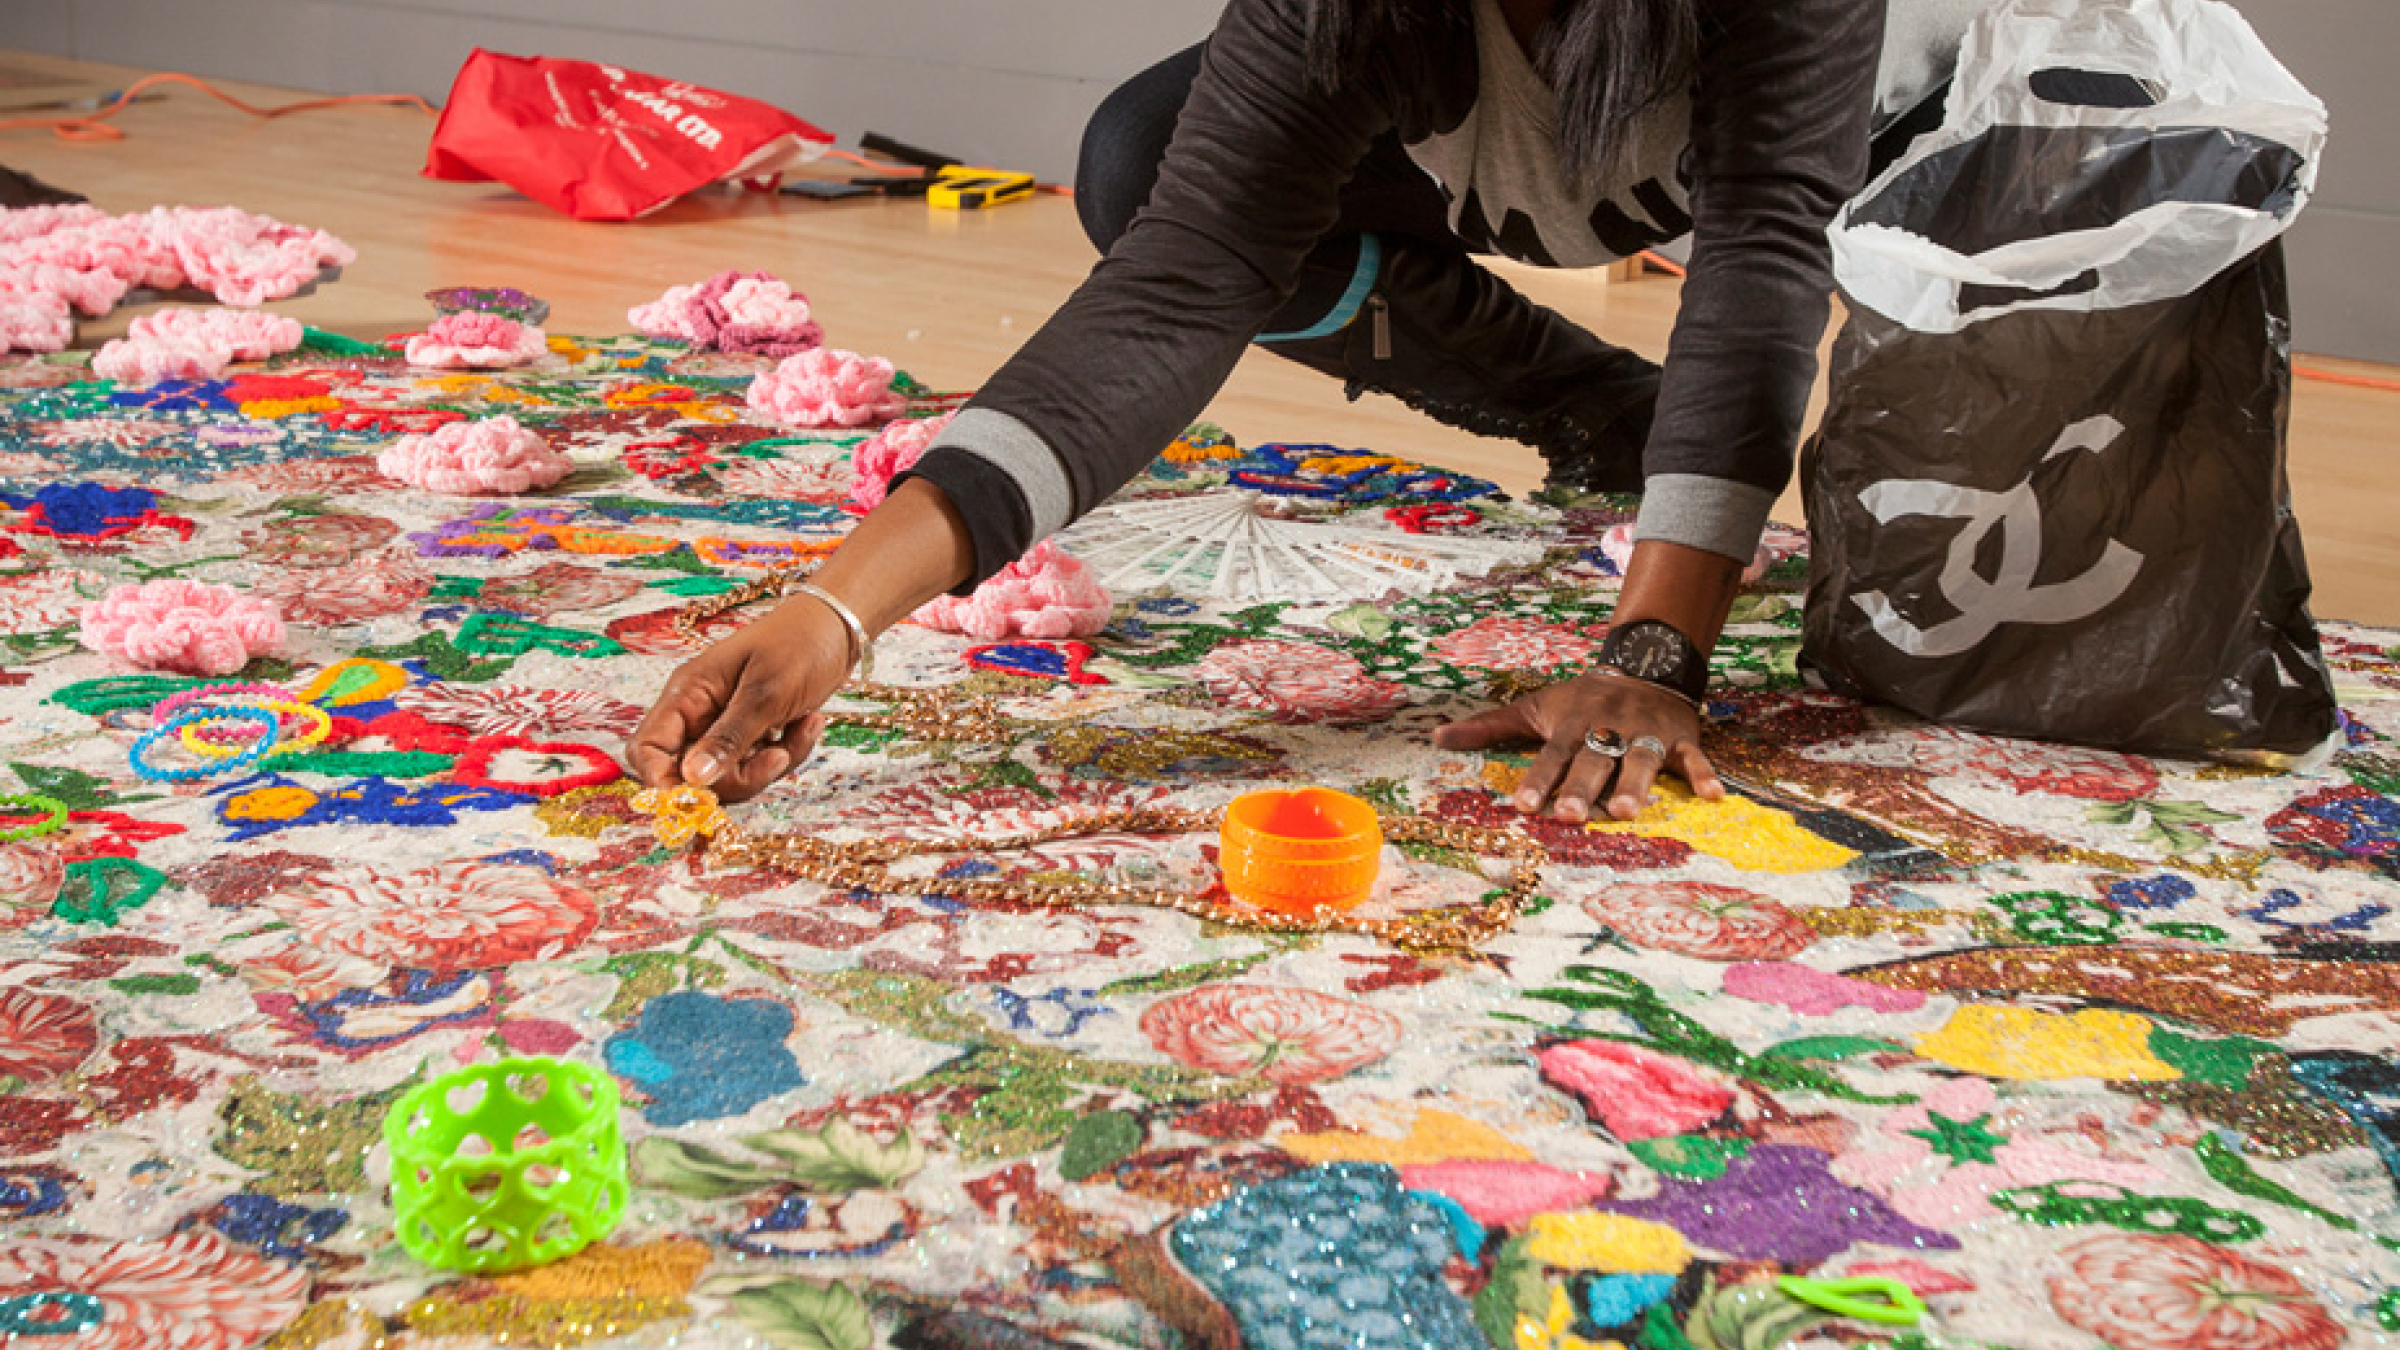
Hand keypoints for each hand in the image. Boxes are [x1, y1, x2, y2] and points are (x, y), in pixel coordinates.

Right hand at [624, 595, 847, 802]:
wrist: (839, 624)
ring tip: (805, 726)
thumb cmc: (799, 643)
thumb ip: (728, 738)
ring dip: (771, 765)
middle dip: (736, 779)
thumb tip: (692, 779)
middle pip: (692, 775)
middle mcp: (700, 713)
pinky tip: (811, 722)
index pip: (647, 749)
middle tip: (777, 758)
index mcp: (688, 694)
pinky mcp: (755, 732)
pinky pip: (759, 764)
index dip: (662, 780)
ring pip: (731, 775)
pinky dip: (788, 752)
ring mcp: (727, 724)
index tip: (698, 798)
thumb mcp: (765, 693)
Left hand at [1432, 670, 1722, 821]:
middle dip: (1579, 787)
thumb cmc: (1582, 699)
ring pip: (1639, 759)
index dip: (1537, 780)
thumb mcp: (1535, 707)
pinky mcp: (1680, 737)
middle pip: (1592, 760)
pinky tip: (1713, 797)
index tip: (1523, 806)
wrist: (1644, 663)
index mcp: (1571, 725)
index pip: (1549, 755)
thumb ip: (1489, 727)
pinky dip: (1704, 775)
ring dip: (1634, 786)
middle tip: (1568, 815)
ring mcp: (1645, 731)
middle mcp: (1607, 728)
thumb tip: (1435, 737)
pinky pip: (1694, 757)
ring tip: (1625, 814)